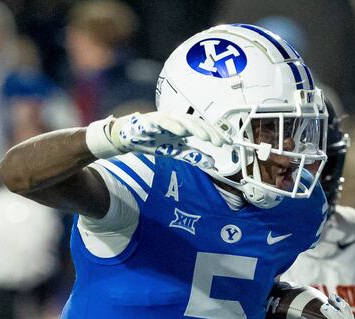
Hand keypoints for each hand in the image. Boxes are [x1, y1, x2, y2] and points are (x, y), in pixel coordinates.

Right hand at [91, 111, 226, 158]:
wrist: (127, 139)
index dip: (215, 134)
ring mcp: (163, 118)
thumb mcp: (175, 151)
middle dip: (208, 131)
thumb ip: (193, 156)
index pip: (202, 127)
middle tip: (219, 141)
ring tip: (205, 137)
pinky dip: (172, 125)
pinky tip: (181, 132)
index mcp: (183, 126)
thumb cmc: (152, 141)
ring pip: (182, 120)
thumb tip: (212, 163)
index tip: (227, 143)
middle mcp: (175, 120)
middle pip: (196, 122)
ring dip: (195, 128)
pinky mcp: (150, 120)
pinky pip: (163, 121)